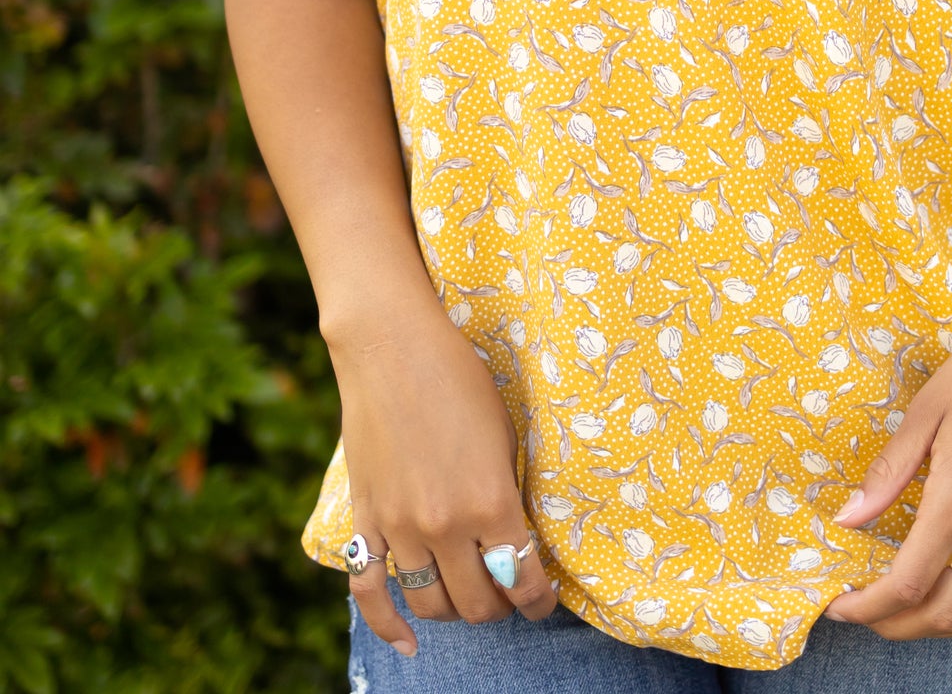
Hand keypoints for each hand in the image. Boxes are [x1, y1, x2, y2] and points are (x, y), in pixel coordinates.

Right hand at [328, 298, 556, 657]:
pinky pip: (370, 592)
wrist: (393, 348)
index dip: (538, 600)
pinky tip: (407, 644)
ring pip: (431, 605)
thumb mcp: (504, 435)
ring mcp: (401, 527)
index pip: (521, 580)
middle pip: (477, 602)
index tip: (543, 599)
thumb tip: (515, 538)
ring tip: (470, 595)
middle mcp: (446, 525)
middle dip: (501, 607)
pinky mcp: (367, 520)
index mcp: (491, 500)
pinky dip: (388, 627)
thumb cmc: (459, 379)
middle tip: (508, 592)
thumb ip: (507, 493)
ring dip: (456, 610)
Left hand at [821, 301, 951, 638]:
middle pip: (942, 614)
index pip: (907, 584)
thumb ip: (889, 472)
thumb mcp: (927, 411)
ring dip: (937, 628)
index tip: (837, 606)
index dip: (867, 606)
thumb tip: (847, 519)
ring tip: (903, 613)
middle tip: (862, 613)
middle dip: (894, 626)